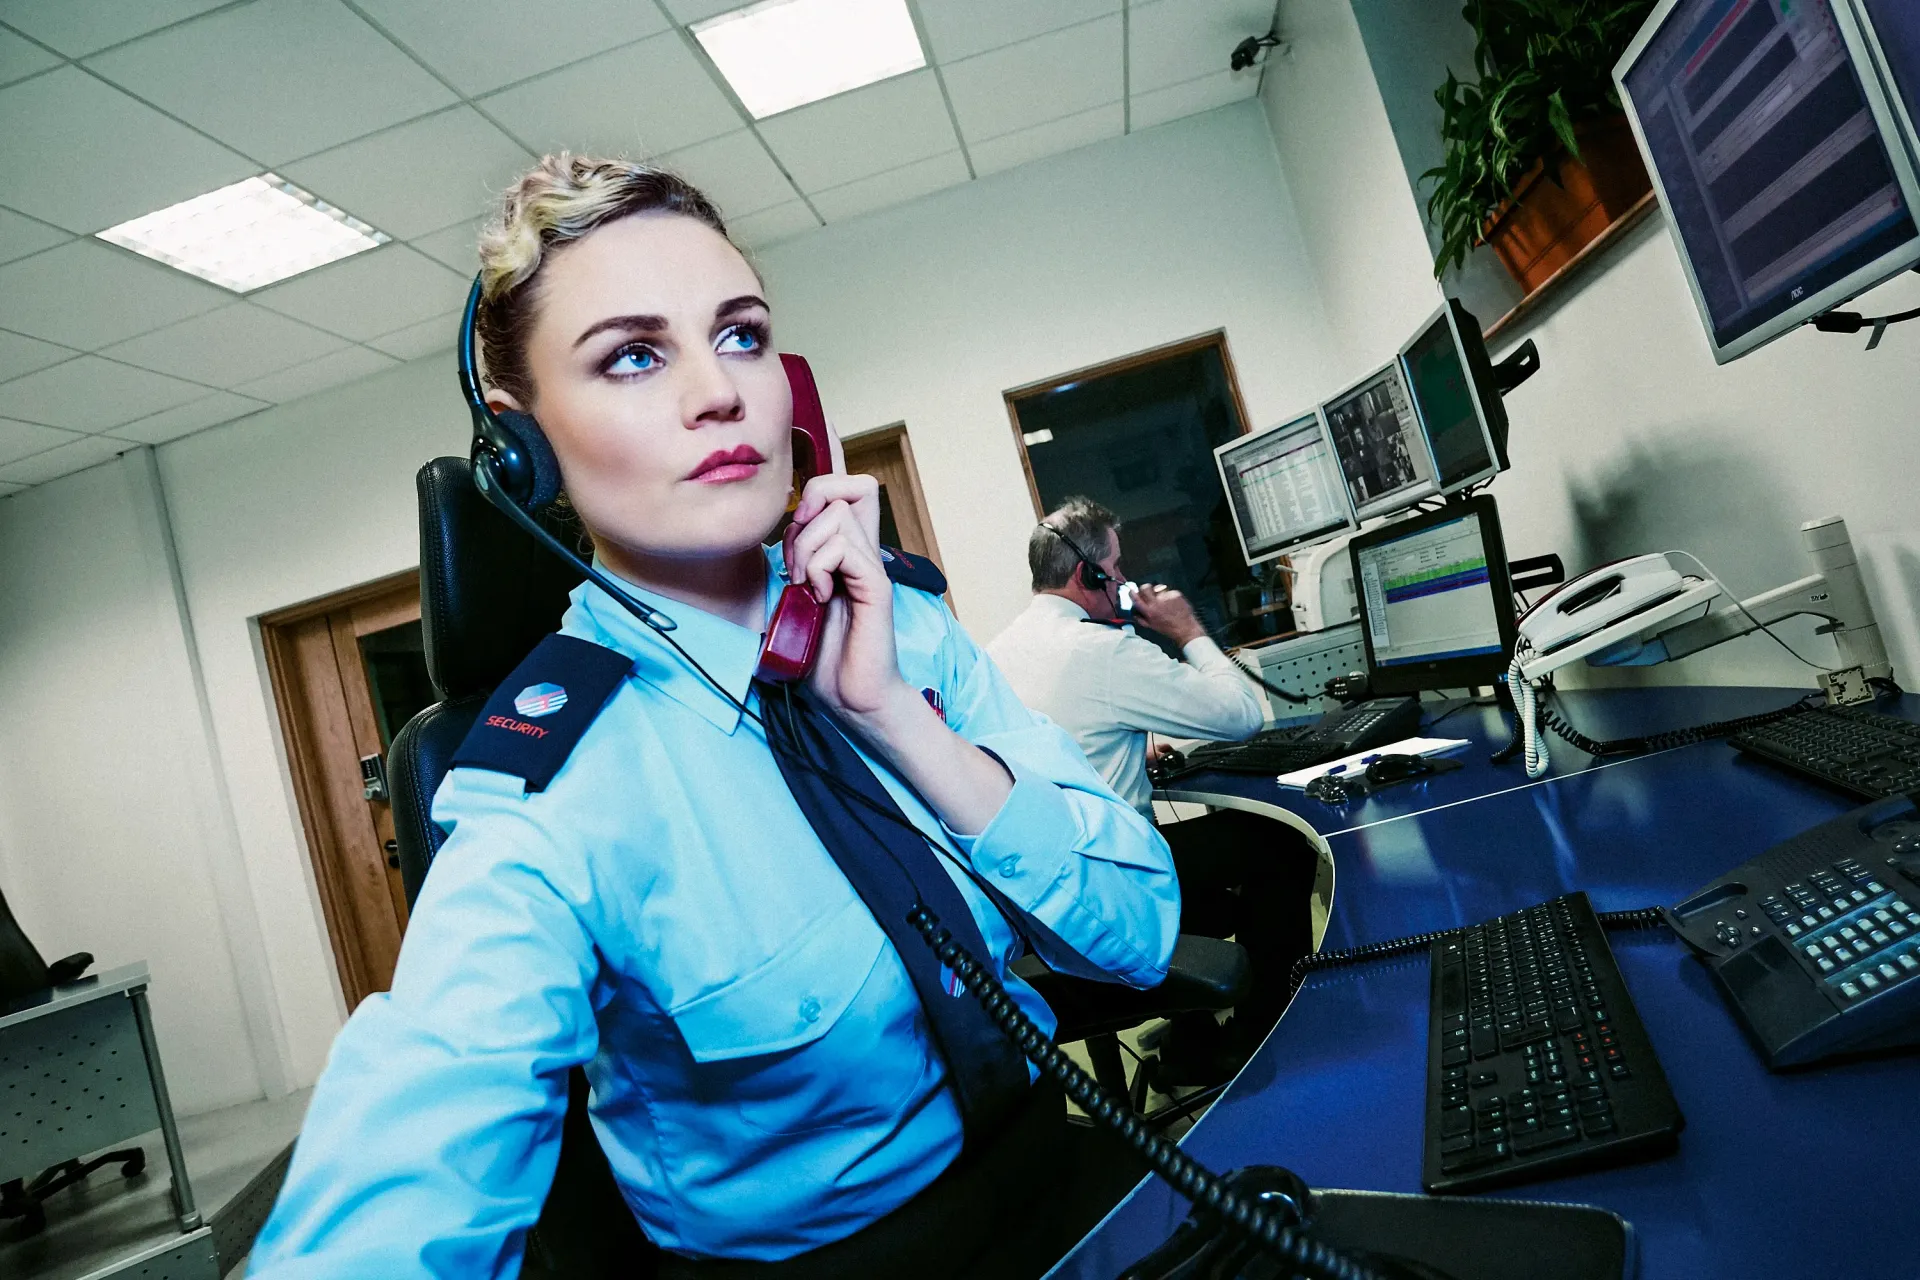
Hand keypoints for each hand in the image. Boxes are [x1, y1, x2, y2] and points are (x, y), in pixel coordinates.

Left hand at [787, 471, 911, 721]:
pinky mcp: (876, 584)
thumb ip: (793, 562)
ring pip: (834, 515)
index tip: (825, 418)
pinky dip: (820, 568)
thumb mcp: (794, 598)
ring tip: (807, 585)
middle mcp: (864, 548)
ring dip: (806, 548)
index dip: (835, 447)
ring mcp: (872, 564)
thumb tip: (779, 538)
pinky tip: (820, 595)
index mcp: (846, 547)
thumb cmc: (821, 654)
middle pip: (847, 482)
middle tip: (797, 550)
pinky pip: (843, 548)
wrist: (851, 697)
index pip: (847, 486)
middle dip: (810, 505)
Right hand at [1130, 584, 1205, 646]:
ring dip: (1158, 592)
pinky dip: (1170, 595)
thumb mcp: (1152, 626)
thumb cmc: (1167, 629)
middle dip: (1145, 588)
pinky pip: (1169, 591)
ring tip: (1164, 599)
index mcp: (1148, 611)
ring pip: (1158, 588)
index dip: (1132, 593)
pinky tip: (1173, 602)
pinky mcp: (1175, 594)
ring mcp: (1166, 597)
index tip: (1132, 591)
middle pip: (1145, 587)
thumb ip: (1141, 619)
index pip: (1136, 598)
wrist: (1185, 628)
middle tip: (1148, 591)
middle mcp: (1156, 603)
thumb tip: (1134, 613)